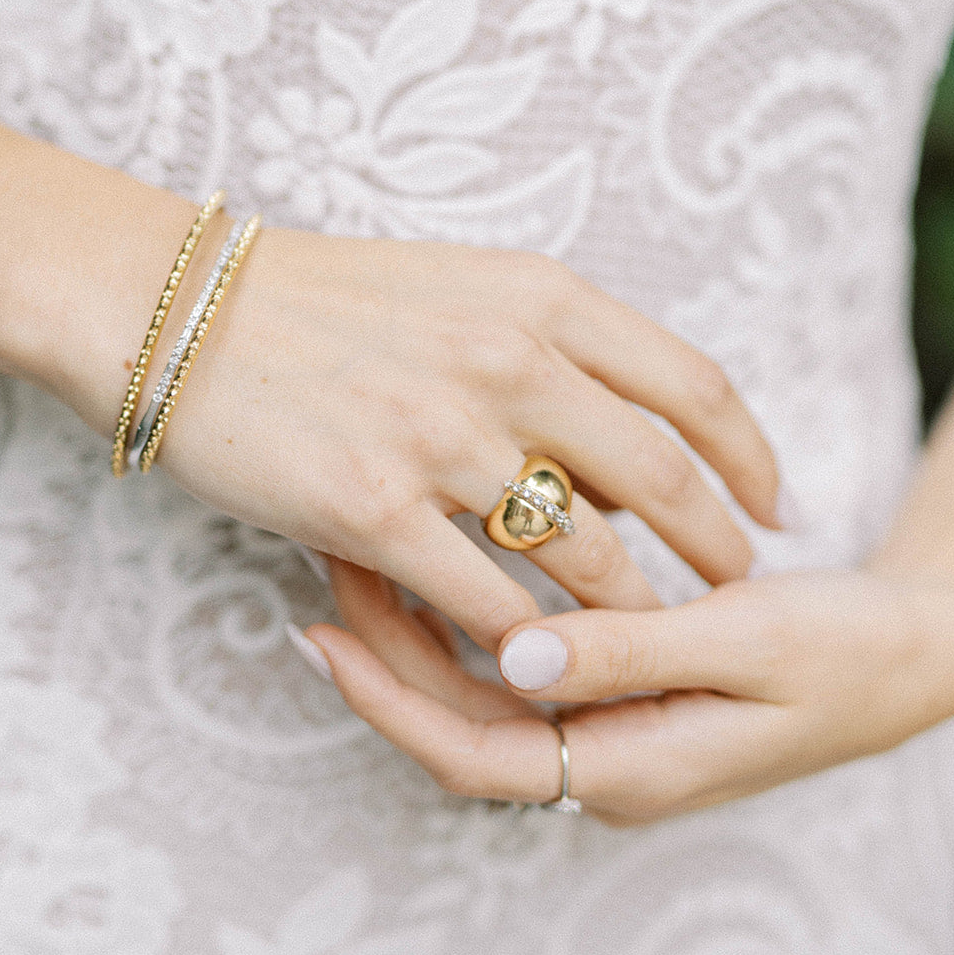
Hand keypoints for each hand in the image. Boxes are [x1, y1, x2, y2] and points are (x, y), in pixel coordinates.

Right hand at [153, 231, 779, 651]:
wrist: (180, 309)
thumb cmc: (328, 301)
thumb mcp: (464, 289)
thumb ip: (557, 354)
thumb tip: (632, 447)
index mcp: (542, 298)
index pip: (693, 385)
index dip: (750, 455)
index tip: (773, 502)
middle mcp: (509, 361)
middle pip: (663, 480)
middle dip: (717, 547)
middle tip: (739, 588)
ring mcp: (443, 438)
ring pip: (585, 555)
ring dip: (632, 612)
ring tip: (655, 639)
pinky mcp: (374, 509)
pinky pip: (484, 601)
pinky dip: (527, 643)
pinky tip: (547, 664)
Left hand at [305, 561, 953, 824]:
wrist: (918, 650)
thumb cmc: (847, 649)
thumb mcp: (745, 642)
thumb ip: (628, 650)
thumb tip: (513, 654)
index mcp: (629, 767)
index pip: (471, 754)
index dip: (387, 699)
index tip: (320, 632)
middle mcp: (606, 761)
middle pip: (460, 723)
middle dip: (384, 653)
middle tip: (325, 560)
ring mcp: (614, 728)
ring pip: (484, 693)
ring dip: (421, 629)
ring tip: (362, 549)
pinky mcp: (627, 690)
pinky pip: (526, 666)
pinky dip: (477, 614)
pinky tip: (450, 555)